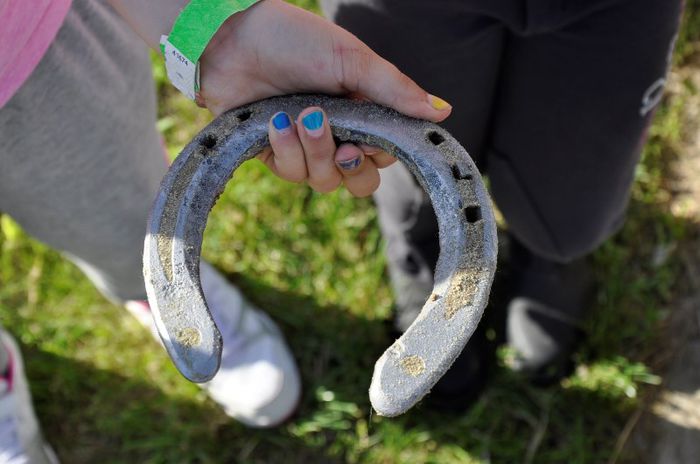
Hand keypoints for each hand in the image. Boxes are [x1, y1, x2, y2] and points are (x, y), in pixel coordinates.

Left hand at [197, 0, 451, 195]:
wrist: (232, 38)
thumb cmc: (295, 40)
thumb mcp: (353, 61)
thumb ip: (396, 91)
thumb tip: (444, 112)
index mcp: (362, 111)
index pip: (385, 154)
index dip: (381, 155)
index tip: (373, 139)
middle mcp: (337, 133)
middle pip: (359, 181)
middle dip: (353, 166)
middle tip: (347, 145)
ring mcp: (305, 147)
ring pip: (326, 181)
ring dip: (318, 152)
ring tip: (304, 117)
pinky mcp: (274, 154)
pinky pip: (291, 173)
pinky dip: (286, 149)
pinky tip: (277, 121)